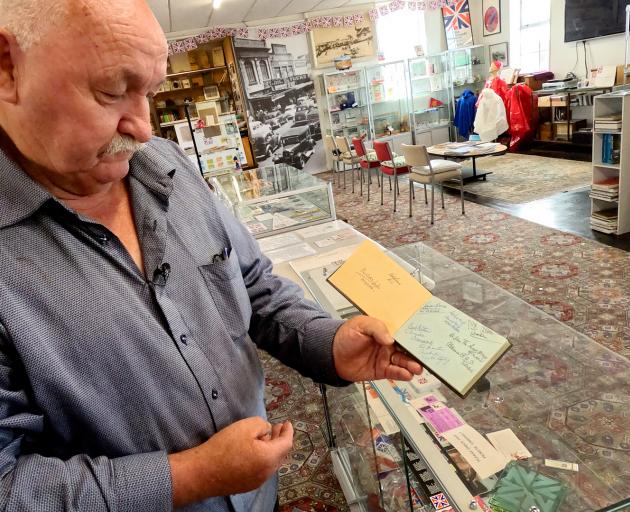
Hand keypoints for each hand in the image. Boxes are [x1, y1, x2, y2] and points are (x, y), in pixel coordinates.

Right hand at [169, 417, 292, 506]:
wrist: (202, 473)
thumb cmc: (223, 448)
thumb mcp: (245, 426)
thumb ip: (262, 425)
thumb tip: (267, 431)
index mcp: (269, 458)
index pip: (286, 443)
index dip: (288, 431)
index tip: (287, 423)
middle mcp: (267, 472)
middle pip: (280, 454)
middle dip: (280, 439)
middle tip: (278, 427)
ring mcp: (257, 481)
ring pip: (271, 462)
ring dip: (271, 448)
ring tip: (266, 437)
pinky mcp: (247, 485)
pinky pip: (261, 469)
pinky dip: (263, 457)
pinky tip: (254, 450)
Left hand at [332, 316, 422, 381]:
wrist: (332, 353)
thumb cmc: (346, 335)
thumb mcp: (360, 324)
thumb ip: (376, 328)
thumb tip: (390, 339)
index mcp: (386, 332)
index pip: (403, 334)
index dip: (414, 337)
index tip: (424, 340)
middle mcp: (389, 346)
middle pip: (407, 350)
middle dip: (416, 354)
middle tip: (424, 357)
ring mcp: (386, 359)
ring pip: (403, 362)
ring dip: (411, 365)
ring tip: (417, 368)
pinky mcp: (381, 371)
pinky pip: (394, 373)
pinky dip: (402, 374)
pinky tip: (407, 375)